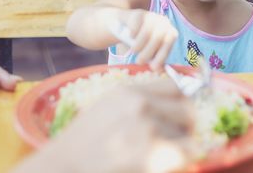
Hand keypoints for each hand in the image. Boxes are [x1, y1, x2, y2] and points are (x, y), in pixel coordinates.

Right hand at [12, 78, 194, 172]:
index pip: (175, 86)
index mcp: (129, 91)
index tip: (181, 116)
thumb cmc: (84, 143)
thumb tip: (172, 107)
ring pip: (188, 135)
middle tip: (176, 141)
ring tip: (159, 156)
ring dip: (180, 148)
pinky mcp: (151, 154)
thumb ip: (138, 102)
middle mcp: (140, 104)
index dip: (182, 102)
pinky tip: (162, 165)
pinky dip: (181, 161)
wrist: (64, 166)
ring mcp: (146, 128)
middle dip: (186, 127)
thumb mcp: (108, 108)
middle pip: (187, 109)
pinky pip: (187, 153)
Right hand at [119, 9, 177, 69]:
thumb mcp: (149, 51)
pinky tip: (131, 37)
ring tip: (133, 51)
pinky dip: (133, 34)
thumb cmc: (141, 42)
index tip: (153, 68)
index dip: (162, 56)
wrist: (125, 26)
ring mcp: (152, 16)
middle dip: (148, 52)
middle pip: (158, 37)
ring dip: (139, 44)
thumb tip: (159, 71)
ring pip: (147, 32)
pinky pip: (137, 25)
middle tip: (139, 62)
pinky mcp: (139, 14)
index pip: (169, 43)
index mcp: (170, 33)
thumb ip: (155, 60)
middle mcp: (164, 23)